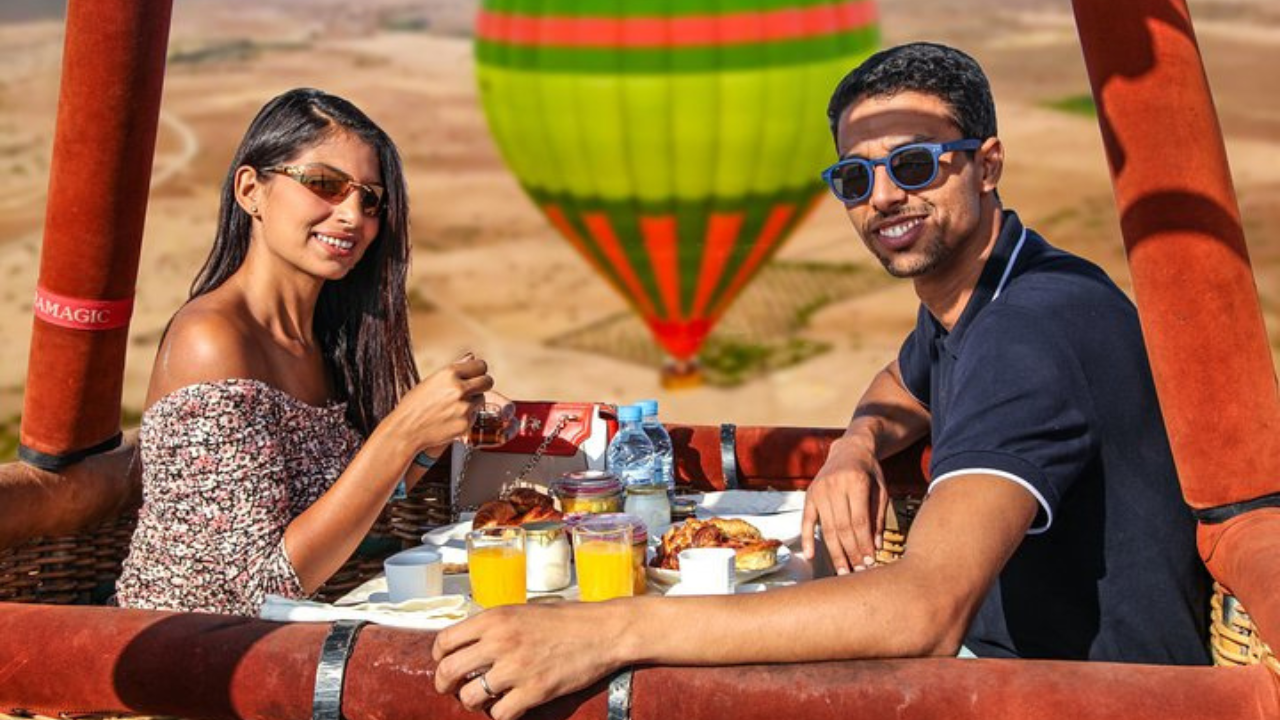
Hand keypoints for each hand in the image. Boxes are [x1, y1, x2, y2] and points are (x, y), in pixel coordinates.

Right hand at [390, 353, 493, 452]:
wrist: (405, 430)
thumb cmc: (414, 404)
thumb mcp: (431, 381)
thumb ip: (455, 369)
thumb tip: (471, 357)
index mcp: (449, 373)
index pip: (481, 365)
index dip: (478, 371)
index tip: (475, 375)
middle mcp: (459, 388)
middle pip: (488, 381)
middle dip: (482, 384)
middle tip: (474, 390)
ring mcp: (464, 407)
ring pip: (481, 400)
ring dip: (473, 402)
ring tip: (453, 407)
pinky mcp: (466, 424)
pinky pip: (475, 416)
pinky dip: (466, 417)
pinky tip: (450, 418)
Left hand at [432, 603, 625, 719]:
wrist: (602, 631)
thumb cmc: (565, 620)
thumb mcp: (522, 611)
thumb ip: (494, 627)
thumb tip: (467, 646)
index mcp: (494, 618)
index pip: (444, 641)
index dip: (439, 658)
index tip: (445, 663)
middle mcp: (500, 642)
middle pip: (448, 672)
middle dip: (445, 685)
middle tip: (453, 689)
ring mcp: (516, 668)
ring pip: (470, 698)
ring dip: (473, 702)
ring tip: (484, 699)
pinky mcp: (534, 691)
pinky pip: (499, 714)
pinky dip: (501, 714)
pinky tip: (510, 705)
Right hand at [801, 435, 888, 574]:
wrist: (849, 449)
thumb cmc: (869, 472)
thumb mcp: (881, 490)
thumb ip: (878, 517)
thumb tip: (877, 546)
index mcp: (856, 482)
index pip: (859, 521)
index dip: (864, 544)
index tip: (871, 562)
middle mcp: (834, 486)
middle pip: (842, 527)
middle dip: (851, 552)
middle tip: (858, 572)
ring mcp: (819, 490)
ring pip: (826, 528)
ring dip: (835, 552)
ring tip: (843, 571)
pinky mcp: (809, 495)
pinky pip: (806, 521)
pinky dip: (807, 539)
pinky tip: (811, 556)